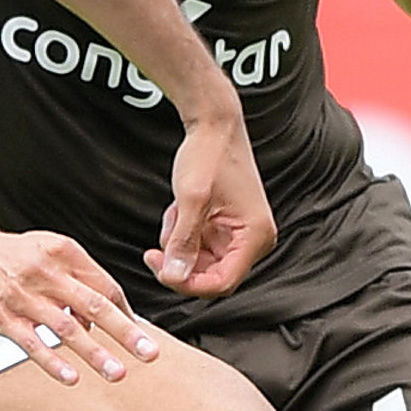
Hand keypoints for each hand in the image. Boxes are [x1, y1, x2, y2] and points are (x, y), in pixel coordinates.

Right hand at [0, 223, 164, 384]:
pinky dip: (52, 361)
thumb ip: (81, 281)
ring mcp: (24, 297)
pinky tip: (71, 377)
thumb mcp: (53, 253)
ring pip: (66, 328)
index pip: (105, 286)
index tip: (142, 334)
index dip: (126, 312)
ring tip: (118, 373)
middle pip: (95, 305)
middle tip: (150, 353)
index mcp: (65, 253)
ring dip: (95, 353)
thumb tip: (105, 318)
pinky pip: (32, 343)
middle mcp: (47, 274)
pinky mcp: (3, 318)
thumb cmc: (17, 256)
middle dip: (125, 332)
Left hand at [148, 108, 274, 295]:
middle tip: (155, 249)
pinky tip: (180, 210)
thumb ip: (183, 242)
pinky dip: (182, 233)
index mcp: (255, 236)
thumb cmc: (209, 154)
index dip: (189, 284)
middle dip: (180, 261)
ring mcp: (238, 234)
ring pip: (199, 262)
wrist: (213, 125)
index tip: (162, 270)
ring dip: (179, 244)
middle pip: (210, 276)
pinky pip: (197, 246)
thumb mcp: (191, 200)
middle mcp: (253, 240)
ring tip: (176, 212)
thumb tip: (175, 277)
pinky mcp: (225, 228)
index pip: (222, 282)